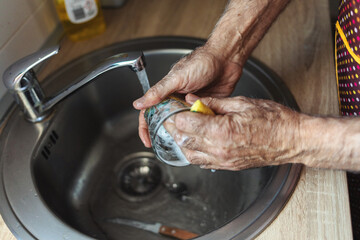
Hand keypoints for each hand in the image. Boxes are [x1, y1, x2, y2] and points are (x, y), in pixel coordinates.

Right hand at [133, 45, 242, 146]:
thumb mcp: (177, 78)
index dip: (146, 127)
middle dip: (168, 133)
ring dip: (186, 131)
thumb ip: (158, 91)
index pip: (151, 113)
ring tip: (188, 138)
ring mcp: (193, 106)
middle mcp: (179, 101)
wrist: (226, 59)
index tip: (147, 141)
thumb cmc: (202, 62)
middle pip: (168, 122)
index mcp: (167, 93)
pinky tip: (203, 132)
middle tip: (172, 142)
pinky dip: (201, 127)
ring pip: (185, 124)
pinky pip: (201, 123)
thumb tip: (139, 103)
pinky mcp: (207, 109)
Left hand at [167, 95, 301, 170]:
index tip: (176, 109)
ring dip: (183, 142)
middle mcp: (220, 149)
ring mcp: (224, 161)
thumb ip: (214, 103)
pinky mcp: (229, 166)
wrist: (293, 140)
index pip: (186, 124)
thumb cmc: (275, 121)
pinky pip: (204, 162)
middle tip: (172, 119)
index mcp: (221, 131)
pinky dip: (195, 152)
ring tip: (182, 130)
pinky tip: (196, 142)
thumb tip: (195, 100)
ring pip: (191, 155)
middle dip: (175, 129)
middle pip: (184, 140)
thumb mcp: (242, 103)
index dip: (177, 115)